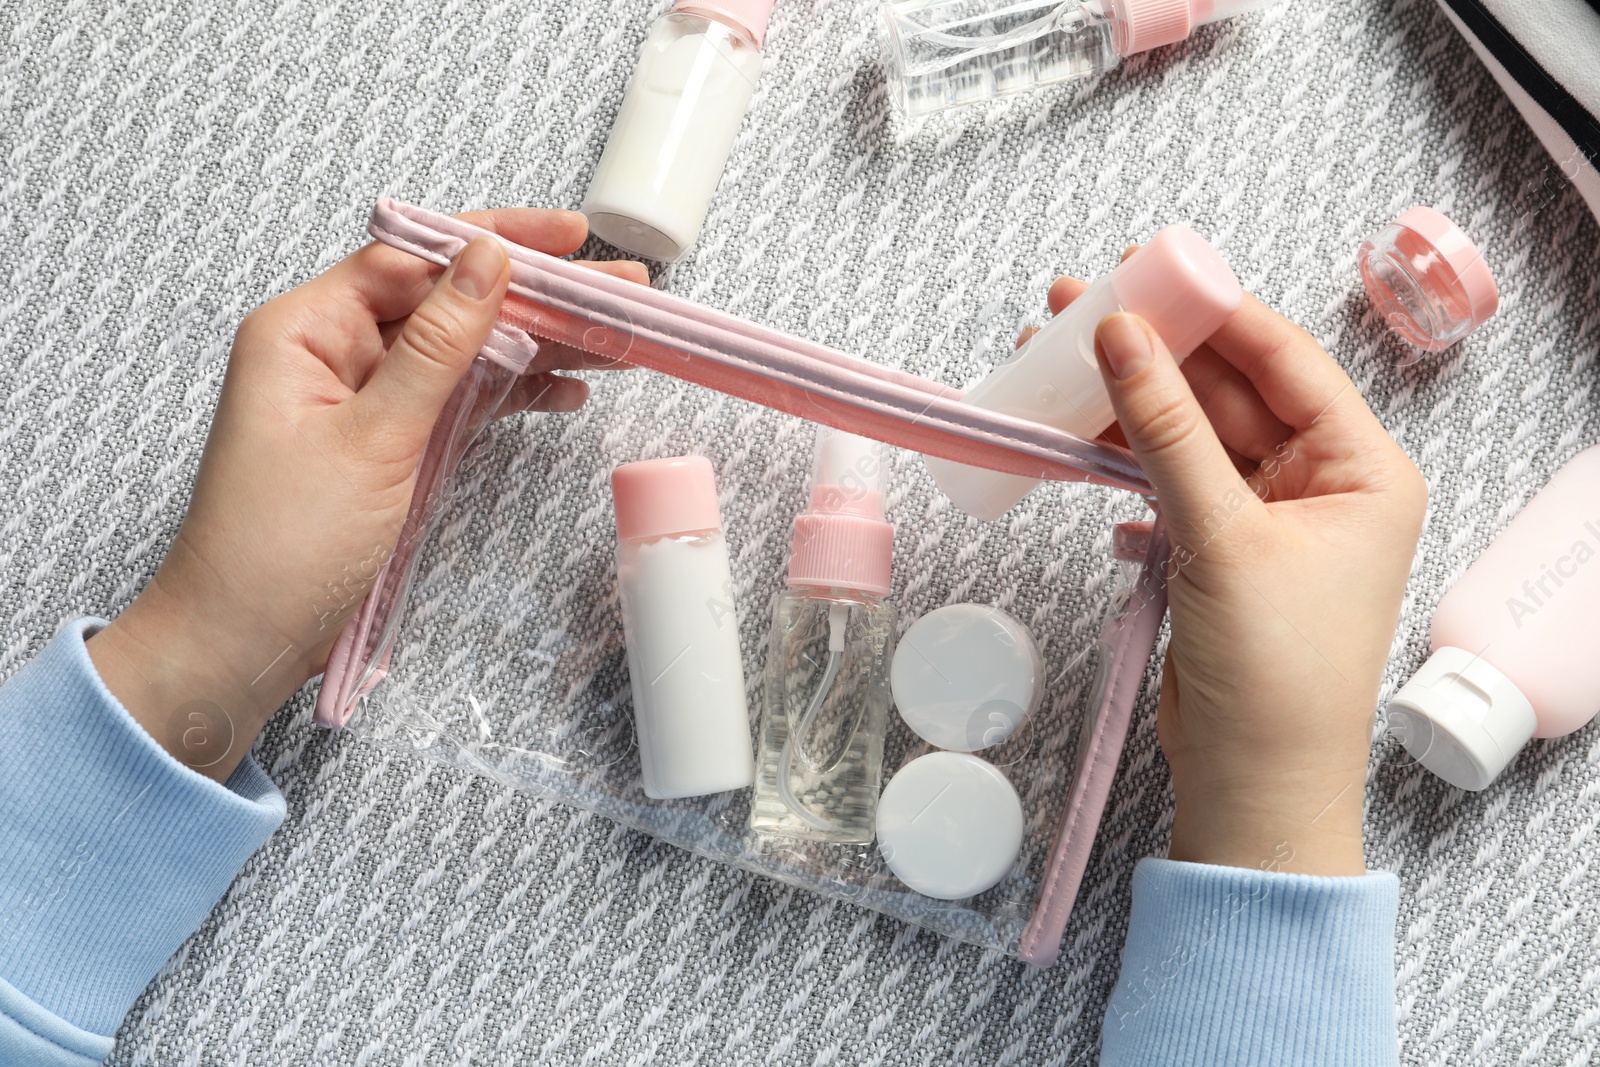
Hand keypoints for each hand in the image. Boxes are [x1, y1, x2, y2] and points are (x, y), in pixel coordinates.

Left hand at [88, 210, 647, 781]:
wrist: (244, 640)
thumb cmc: (282, 544)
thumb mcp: (375, 437)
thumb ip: (439, 346)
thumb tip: (487, 259)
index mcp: (306, 329)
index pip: (413, 257)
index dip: (495, 241)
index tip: (570, 239)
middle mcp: (333, 351)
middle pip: (448, 300)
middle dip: (536, 294)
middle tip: (620, 288)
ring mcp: (364, 398)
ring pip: (464, 351)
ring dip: (537, 344)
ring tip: (614, 338)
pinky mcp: (387, 443)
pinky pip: (458, 400)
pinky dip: (510, 395)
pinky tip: (566, 389)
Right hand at [1046, 268, 1425, 875]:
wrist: (1254, 787)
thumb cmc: (1274, 673)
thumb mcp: (1221, 536)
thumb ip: (1167, 429)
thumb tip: (1120, 333)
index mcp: (1362, 469)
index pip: (1284, 360)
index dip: (1212, 310)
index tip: (1144, 270)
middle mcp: (1321, 484)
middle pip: (1228, 390)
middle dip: (1153, 353)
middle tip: (1077, 306)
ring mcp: (1266, 518)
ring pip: (1190, 436)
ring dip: (1127, 406)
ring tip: (1054, 359)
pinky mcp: (1218, 551)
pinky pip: (1169, 482)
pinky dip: (1124, 466)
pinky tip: (1080, 445)